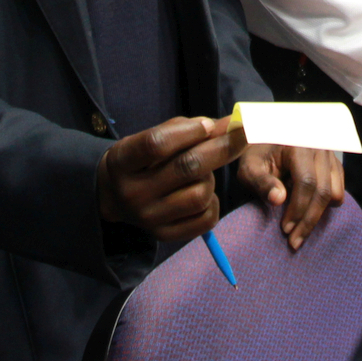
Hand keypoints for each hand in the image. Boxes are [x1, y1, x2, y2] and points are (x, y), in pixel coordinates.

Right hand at [97, 116, 244, 241]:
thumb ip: (186, 129)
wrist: (116, 197)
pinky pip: (206, 218)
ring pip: (200, 194)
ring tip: (202, 173)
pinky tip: (202, 192)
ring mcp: (148, 218)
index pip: (156, 144)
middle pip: (186, 167)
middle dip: (222, 147)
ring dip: (211, 178)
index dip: (188, 132)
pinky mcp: (164, 235)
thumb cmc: (143, 159)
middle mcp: (132, 192)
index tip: (209, 124)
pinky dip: (213, 202)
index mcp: (122, 161)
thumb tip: (226, 125)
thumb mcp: (152, 136)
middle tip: (245, 132)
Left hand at [234, 142, 344, 251]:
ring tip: (300, 227)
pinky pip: (339, 188)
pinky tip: (307, 211)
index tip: (286, 229)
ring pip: (336, 192)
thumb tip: (279, 200)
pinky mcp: (334, 162)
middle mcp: (320, 146)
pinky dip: (326, 205)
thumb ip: (261, 182)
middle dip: (309, 219)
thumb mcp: (250, 167)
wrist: (266, 136)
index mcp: (299, 144)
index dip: (298, 209)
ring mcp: (330, 153)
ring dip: (319, 214)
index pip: (306, 182)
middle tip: (295, 241)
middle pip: (324, 190)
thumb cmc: (256, 154)